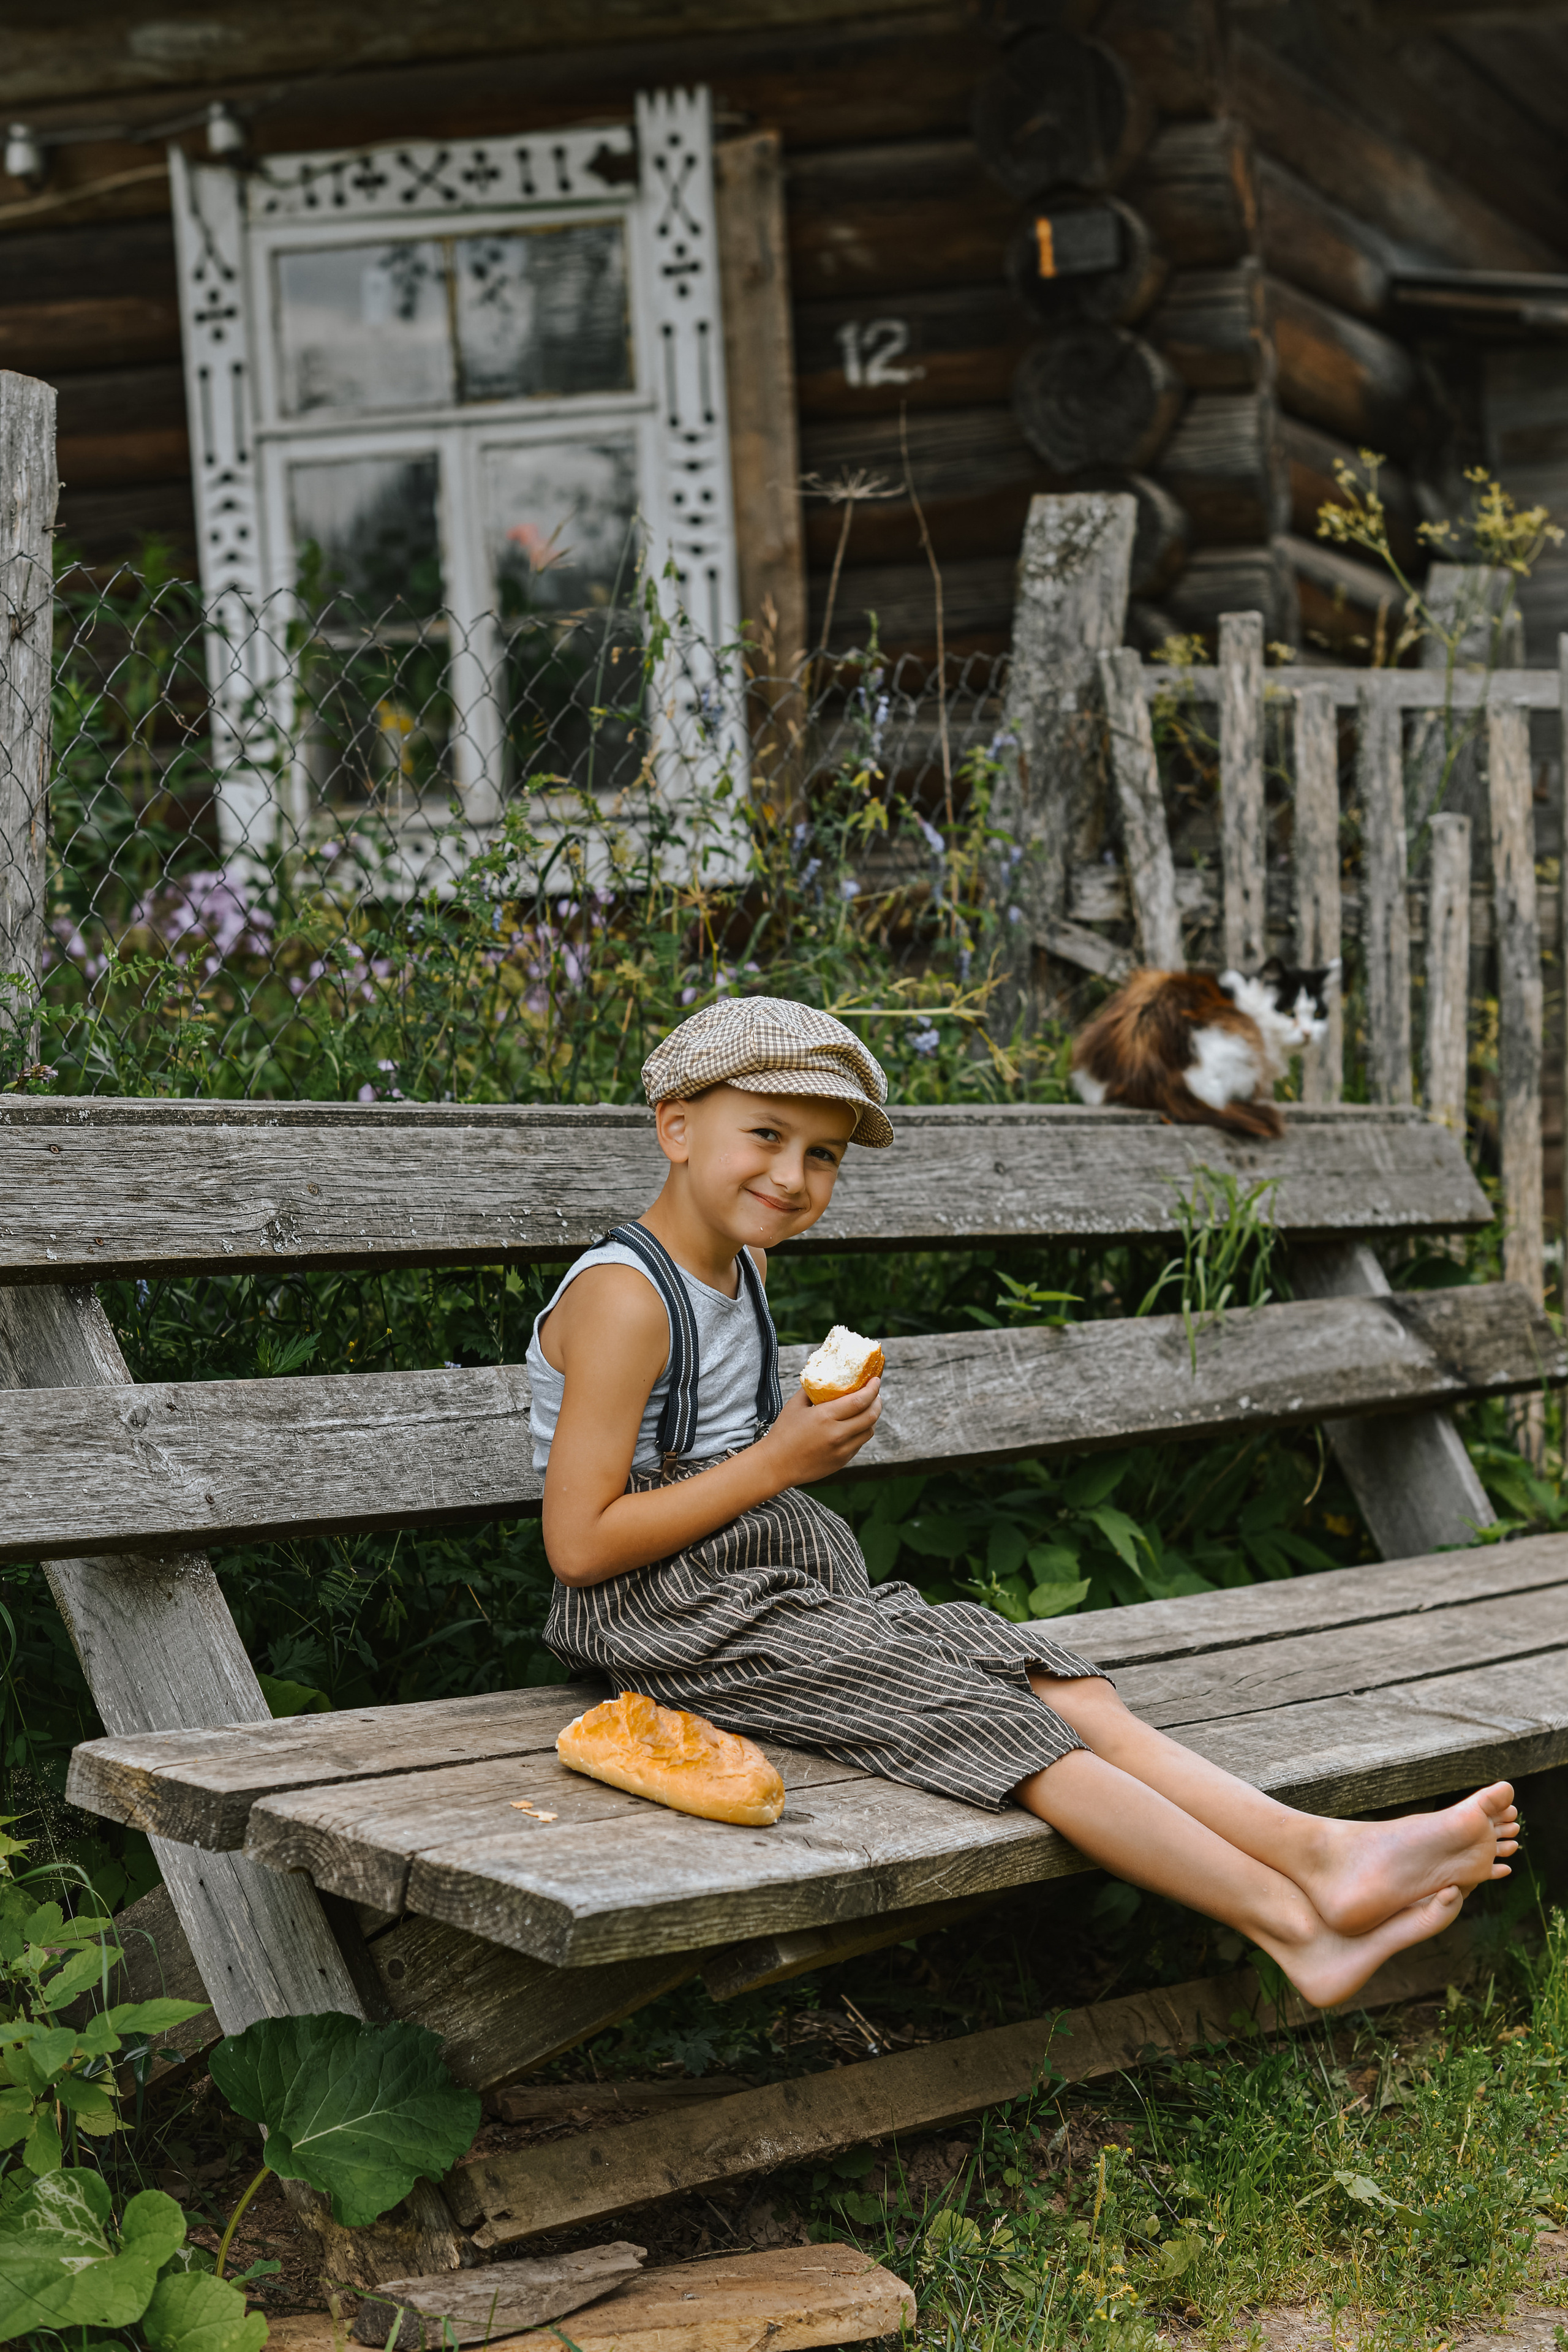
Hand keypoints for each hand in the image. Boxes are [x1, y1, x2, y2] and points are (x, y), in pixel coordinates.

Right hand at [762, 1379, 882, 1485]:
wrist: (776, 1465)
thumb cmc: (783, 1433)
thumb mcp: (795, 1405)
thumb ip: (812, 1390)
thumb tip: (825, 1378)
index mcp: (825, 1417)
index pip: (860, 1401)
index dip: (873, 1389)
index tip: (876, 1380)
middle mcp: (837, 1434)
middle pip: (871, 1416)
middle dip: (877, 1402)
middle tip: (875, 1394)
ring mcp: (841, 1450)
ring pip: (868, 1431)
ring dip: (871, 1418)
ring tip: (866, 1409)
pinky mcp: (842, 1461)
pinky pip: (859, 1444)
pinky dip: (861, 1432)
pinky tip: (854, 1426)